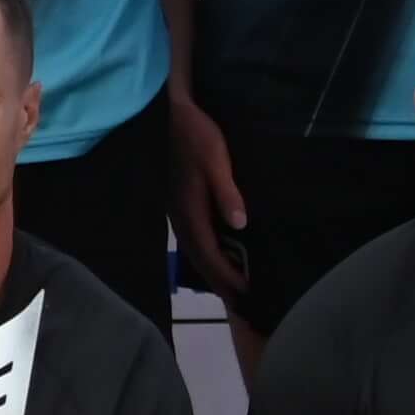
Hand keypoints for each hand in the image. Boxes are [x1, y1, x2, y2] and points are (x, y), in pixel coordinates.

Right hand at [170, 95, 251, 295]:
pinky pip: (194, 236)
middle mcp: (180, 214)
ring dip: (212, 268)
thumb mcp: (215, 159)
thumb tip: (240, 225)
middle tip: (240, 302)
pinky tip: (217, 252)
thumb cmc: (195, 133)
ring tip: (230, 284)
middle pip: (199, 257)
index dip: (227, 274)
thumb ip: (226, 192)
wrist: (168, 112)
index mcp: (189, 208)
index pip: (209, 252)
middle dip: (219, 280)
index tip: (246, 293)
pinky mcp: (180, 200)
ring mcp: (177, 208)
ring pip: (195, 248)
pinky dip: (206, 252)